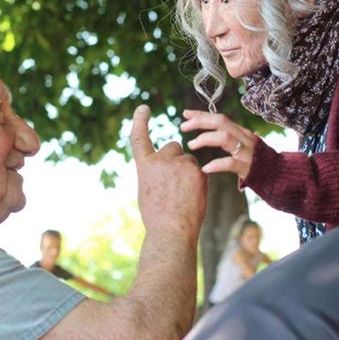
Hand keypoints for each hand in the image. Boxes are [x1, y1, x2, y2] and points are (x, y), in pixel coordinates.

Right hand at [131, 105, 207, 238]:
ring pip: (188, 161)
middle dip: (175, 159)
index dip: (140, 121)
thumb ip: (153, 172)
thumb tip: (162, 165)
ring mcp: (180, 164)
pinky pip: (199, 170)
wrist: (172, 231)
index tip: (143, 108)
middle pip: (173, 147)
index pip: (139, 138)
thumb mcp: (146, 189)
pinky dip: (197, 181)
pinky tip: (193, 196)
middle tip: (174, 182)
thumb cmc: (157, 215)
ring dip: (187, 172)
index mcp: (144, 166)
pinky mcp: (197, 171)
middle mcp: (160, 160)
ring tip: (183, 194)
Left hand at [181, 109, 257, 180]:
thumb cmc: (259, 164)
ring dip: (205, 138)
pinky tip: (205, 168)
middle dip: (200, 121)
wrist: (283, 178)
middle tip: (183, 127)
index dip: (201, 114)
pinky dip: (216, 164)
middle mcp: (245, 138)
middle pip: (221, 122)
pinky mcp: (249, 168)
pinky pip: (231, 163)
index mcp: (241, 133)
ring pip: (225, 138)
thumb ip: (228, 140)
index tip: (185, 113)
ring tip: (191, 145)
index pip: (219, 118)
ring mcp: (248, 152)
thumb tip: (207, 134)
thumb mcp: (243, 147)